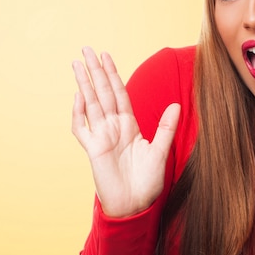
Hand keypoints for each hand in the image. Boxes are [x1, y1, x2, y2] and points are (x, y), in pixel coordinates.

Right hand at [71, 47, 180, 217]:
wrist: (136, 206)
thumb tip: (176, 105)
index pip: (119, 93)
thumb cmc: (147, 182)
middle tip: (87, 49)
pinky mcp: (94, 150)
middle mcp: (113, 127)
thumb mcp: (160, 151)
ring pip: (91, 104)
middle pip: (102, 93)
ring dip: (84, 83)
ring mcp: (102, 137)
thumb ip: (166, 127)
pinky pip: (82, 128)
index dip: (113, 74)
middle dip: (95, 71)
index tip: (107, 56)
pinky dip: (79, 113)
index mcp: (129, 125)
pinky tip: (79, 96)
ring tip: (77, 63)